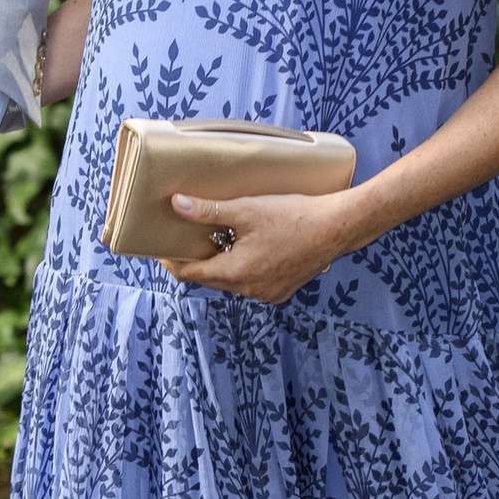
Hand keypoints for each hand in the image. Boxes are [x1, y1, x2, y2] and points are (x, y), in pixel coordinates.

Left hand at [158, 190, 351, 303]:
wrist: (337, 227)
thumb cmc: (293, 216)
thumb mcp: (247, 210)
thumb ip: (209, 210)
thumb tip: (176, 204)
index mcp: (236, 273)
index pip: (190, 275)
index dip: (172, 262)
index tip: (161, 248)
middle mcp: (249, 290)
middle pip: (210, 279)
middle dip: (197, 260)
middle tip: (188, 237)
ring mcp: (268, 293)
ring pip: (232, 281)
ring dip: (222, 263)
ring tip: (218, 238)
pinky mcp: (282, 289)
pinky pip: (252, 283)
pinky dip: (243, 267)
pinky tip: (248, 246)